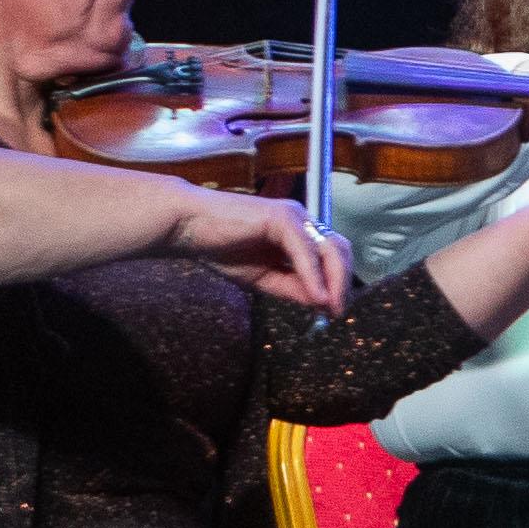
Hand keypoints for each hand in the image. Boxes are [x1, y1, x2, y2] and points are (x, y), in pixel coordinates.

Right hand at [172, 186, 352, 316]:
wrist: (186, 226)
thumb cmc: (219, 247)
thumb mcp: (262, 277)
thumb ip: (292, 287)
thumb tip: (322, 303)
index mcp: (298, 232)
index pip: (331, 256)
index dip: (338, 283)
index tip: (334, 310)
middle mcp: (301, 220)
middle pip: (338, 251)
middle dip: (342, 283)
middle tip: (336, 311)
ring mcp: (294, 216)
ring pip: (329, 248)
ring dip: (334, 281)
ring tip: (330, 306)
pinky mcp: (282, 217)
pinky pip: (304, 250)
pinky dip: (313, 275)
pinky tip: (315, 296)